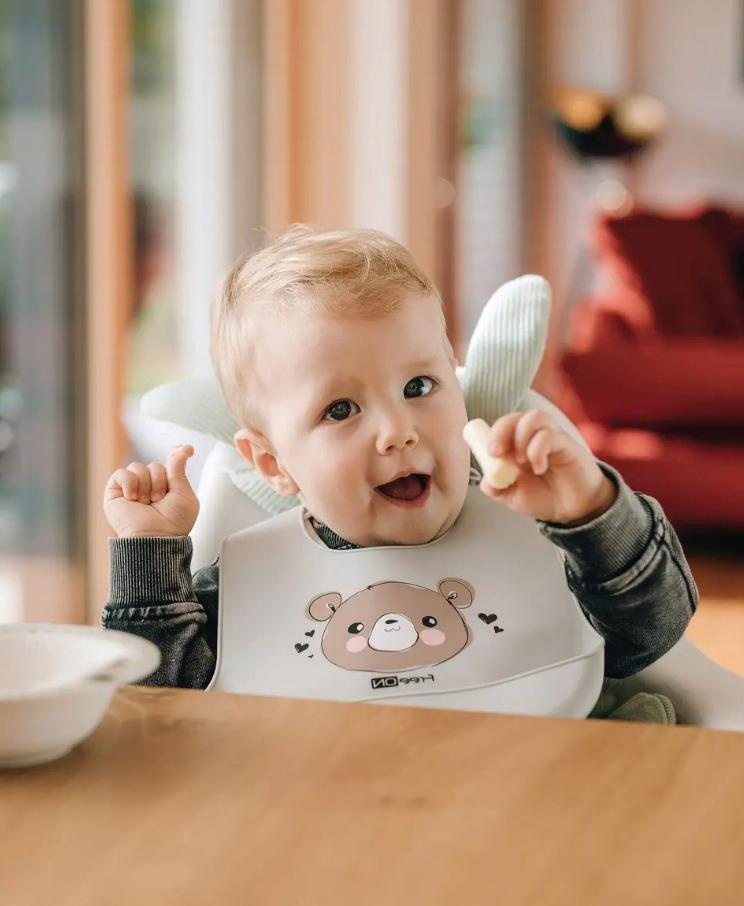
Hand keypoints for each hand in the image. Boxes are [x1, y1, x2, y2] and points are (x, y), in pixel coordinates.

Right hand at [103, 445, 199, 537]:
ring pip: (138, 467)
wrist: (156, 537)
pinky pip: (122, 473)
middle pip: (155, 465)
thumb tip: (184, 448)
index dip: (177, 453)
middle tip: (159, 500)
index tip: (187, 449)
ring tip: (147, 502)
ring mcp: (132, 488)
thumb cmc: (174, 522)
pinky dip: (129, 483)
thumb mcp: (184, 494)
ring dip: (146, 485)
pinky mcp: (115, 492)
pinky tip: (133, 498)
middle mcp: (149, 486)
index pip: (170, 463)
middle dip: (160, 480)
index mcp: (167, 487)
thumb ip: (179, 470)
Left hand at [479, 410, 616, 524]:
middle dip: (501, 430)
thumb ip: (496, 488)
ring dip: (521, 436)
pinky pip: (550, 435)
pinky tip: (539, 468)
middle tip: (496, 452)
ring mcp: (551, 436)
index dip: (491, 433)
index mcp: (516, 445)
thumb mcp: (512, 497)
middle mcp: (533, 436)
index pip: (502, 426)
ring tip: (521, 461)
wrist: (574, 510)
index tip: (488, 452)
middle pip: (514, 417)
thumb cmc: (544, 497)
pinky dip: (538, 450)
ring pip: (534, 416)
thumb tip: (485, 480)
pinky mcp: (566, 443)